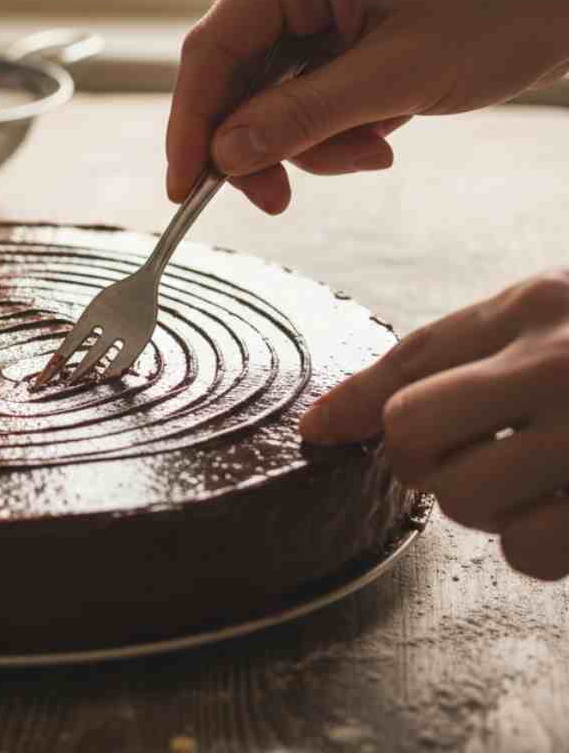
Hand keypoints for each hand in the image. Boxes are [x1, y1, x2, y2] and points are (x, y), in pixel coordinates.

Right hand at [166, 0, 568, 213]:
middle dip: (260, 144)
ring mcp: (323, 12)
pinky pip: (310, 101)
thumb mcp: (398, 73)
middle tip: (277, 200)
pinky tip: (382, 135)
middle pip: (237, 79)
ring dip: (311, 144)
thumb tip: (225, 155)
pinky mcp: (346, 40)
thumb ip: (303, 116)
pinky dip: (336, 133)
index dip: (191, 122)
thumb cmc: (505, 7)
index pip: (213, 49)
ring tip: (372, 153)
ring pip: (272, 99)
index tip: (184, 187)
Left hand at [299, 271, 568, 579]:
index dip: (368, 417)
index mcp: (541, 305)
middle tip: (474, 456)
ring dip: (489, 508)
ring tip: (536, 479)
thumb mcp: (541, 317)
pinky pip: (531, 554)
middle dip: (428, 463)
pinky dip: (540, 543)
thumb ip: (432, 360)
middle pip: (415, 441)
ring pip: (472, 507)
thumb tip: (320, 425)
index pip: (408, 370)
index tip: (343, 437)